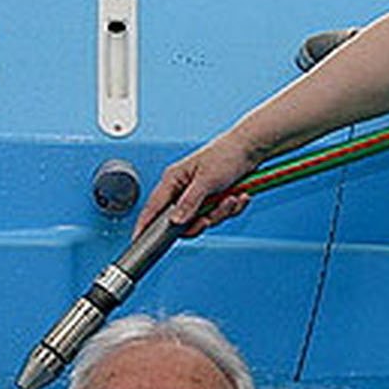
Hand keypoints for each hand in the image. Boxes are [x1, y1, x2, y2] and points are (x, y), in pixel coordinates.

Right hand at [135, 132, 262, 237]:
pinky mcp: (213, 200)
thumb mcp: (207, 180)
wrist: (250, 149)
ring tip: (230, 197)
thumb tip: (175, 221)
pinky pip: (218, 215)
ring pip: (204, 220)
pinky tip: (237, 196)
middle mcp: (183, 190)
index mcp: (173, 180)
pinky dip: (231, 208)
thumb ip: (189, 202)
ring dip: (221, 212)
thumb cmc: (226, 154)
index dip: (145, 225)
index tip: (138, 240)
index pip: (153, 207)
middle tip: (211, 215)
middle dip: (203, 219)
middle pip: (183, 221)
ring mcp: (199, 196)